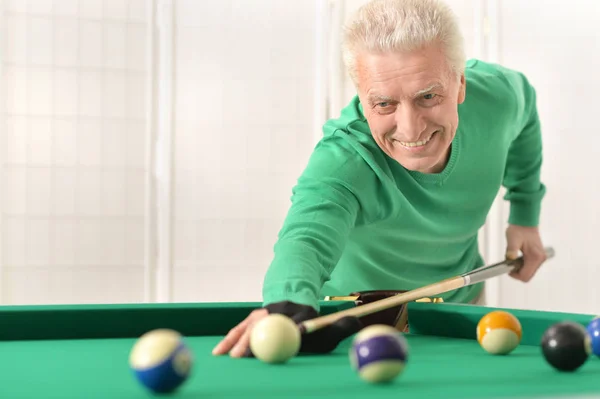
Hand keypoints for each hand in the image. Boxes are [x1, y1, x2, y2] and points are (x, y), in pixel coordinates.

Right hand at [212, 301, 361, 357]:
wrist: (293, 300)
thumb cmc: (310, 323)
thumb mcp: (327, 326)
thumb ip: (341, 326)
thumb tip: (355, 321)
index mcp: (298, 312)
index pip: (294, 323)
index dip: (291, 331)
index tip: (286, 340)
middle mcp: (277, 312)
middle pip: (265, 326)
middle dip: (254, 340)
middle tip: (246, 357)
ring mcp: (262, 314)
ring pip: (249, 327)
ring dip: (238, 341)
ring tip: (228, 356)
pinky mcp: (252, 318)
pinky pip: (240, 329)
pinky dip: (231, 339)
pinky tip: (221, 351)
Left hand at [505, 224, 546, 281]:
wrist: (525, 222)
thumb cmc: (519, 229)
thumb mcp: (512, 240)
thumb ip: (511, 250)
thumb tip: (509, 259)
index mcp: (535, 257)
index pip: (525, 276)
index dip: (515, 275)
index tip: (508, 268)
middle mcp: (540, 259)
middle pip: (527, 275)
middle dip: (516, 272)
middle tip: (509, 262)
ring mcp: (540, 258)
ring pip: (528, 272)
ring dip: (519, 268)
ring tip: (513, 257)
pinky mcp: (538, 257)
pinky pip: (529, 266)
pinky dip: (522, 265)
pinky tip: (517, 257)